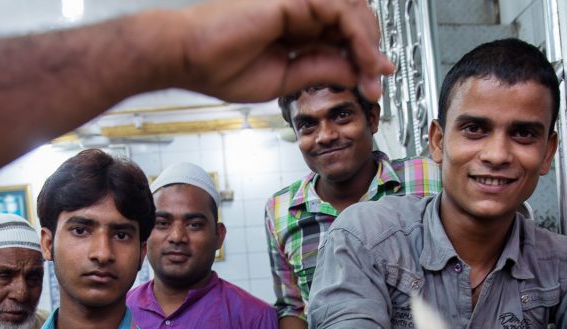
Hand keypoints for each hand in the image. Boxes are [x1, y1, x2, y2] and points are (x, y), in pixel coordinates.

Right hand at [171, 0, 392, 102]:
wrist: (189, 57)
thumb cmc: (220, 67)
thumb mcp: (286, 78)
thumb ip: (320, 69)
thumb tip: (354, 72)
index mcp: (295, 27)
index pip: (341, 34)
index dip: (363, 57)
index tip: (374, 83)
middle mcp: (300, 10)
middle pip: (353, 19)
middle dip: (372, 50)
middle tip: (378, 80)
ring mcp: (299, 1)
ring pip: (354, 11)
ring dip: (370, 44)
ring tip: (373, 73)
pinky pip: (342, 12)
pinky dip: (359, 38)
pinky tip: (364, 62)